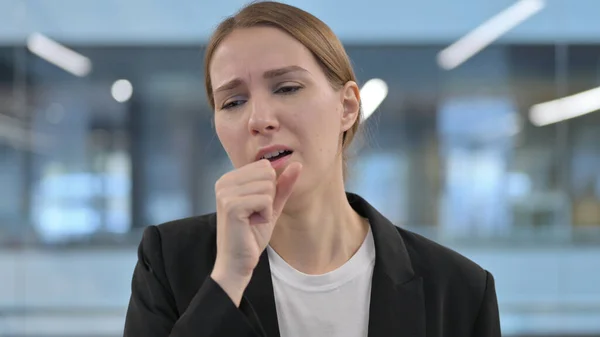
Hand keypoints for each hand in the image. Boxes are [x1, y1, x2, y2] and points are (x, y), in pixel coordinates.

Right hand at [210, 159, 301, 305]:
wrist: (238, 262)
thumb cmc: (252, 235)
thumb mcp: (271, 206)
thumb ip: (282, 185)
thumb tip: (297, 164)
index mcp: (230, 178)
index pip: (265, 167)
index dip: (269, 190)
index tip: (256, 207)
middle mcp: (224, 181)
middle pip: (267, 173)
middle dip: (269, 197)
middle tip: (254, 215)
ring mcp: (225, 193)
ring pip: (268, 186)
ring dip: (267, 208)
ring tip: (252, 221)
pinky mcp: (231, 205)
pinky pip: (265, 200)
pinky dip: (265, 215)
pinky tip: (252, 225)